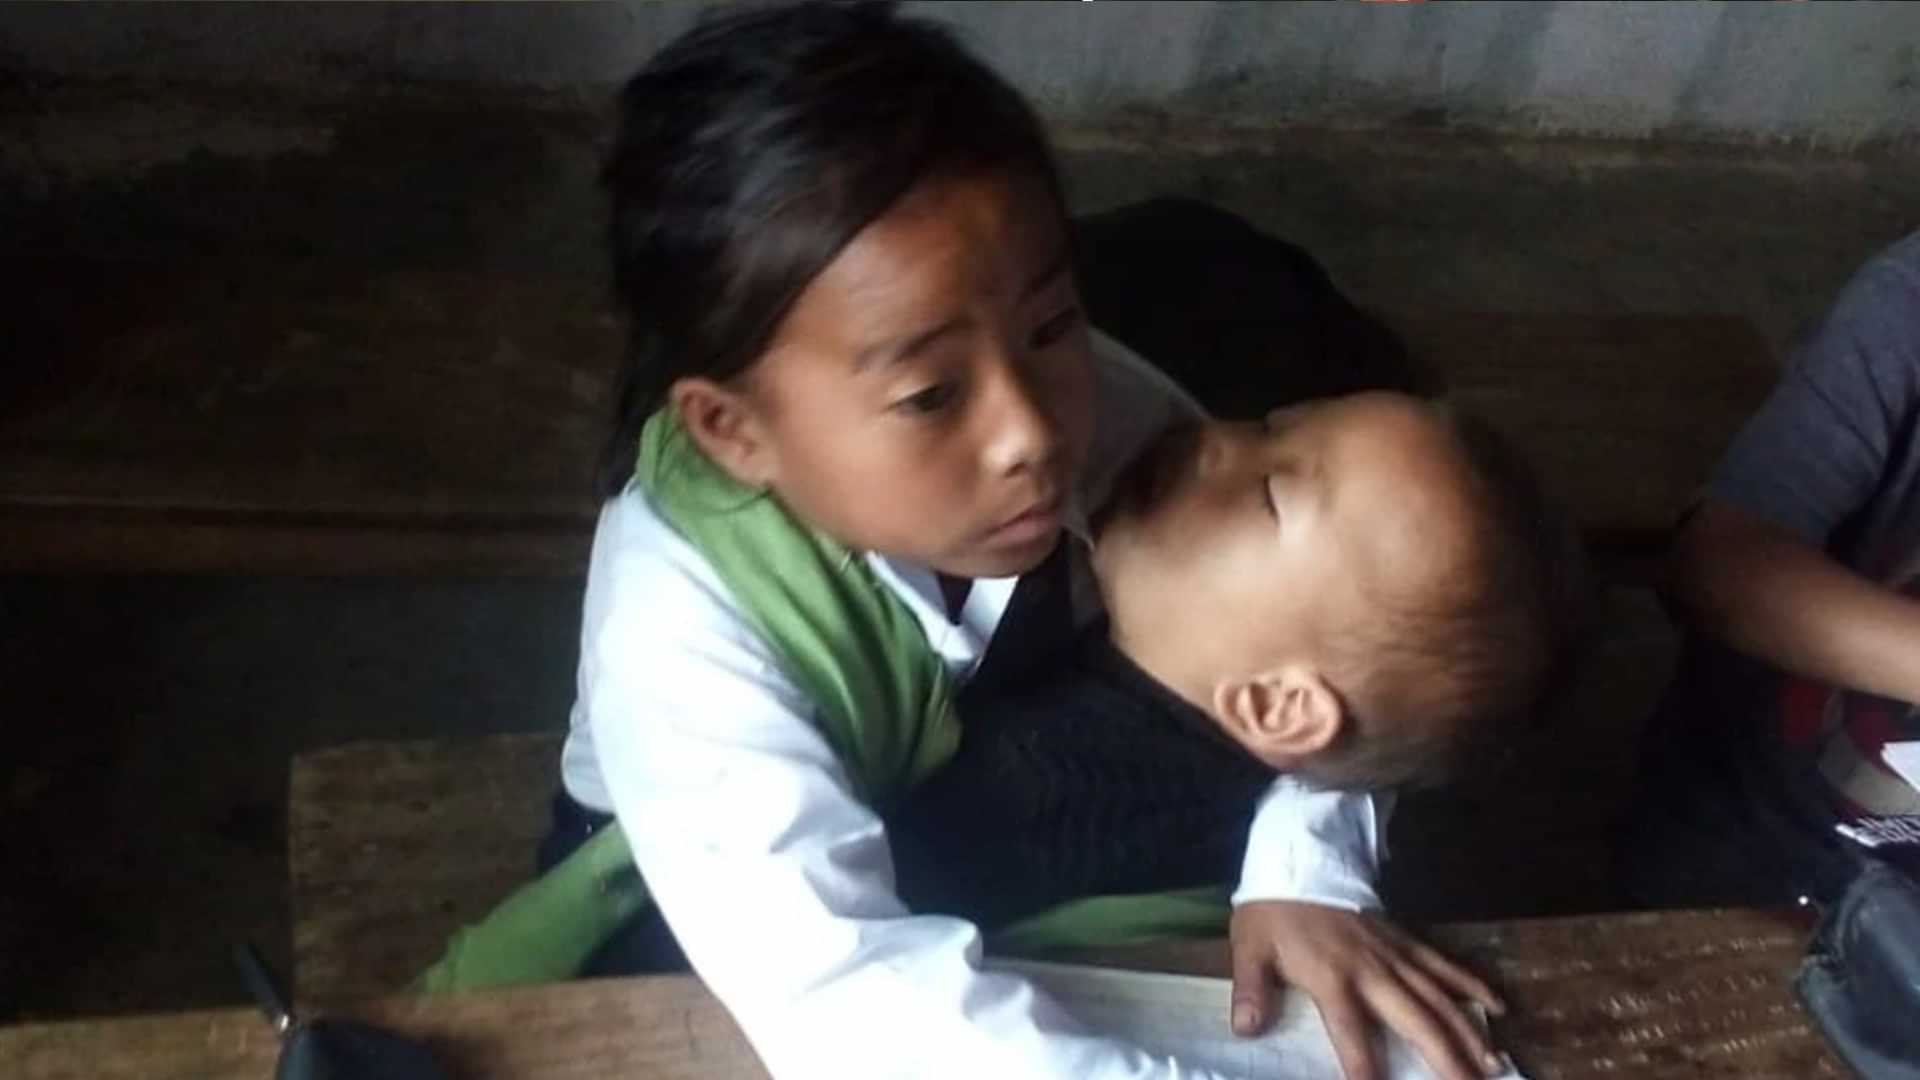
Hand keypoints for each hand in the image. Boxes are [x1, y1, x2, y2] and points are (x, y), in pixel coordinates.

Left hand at [1229, 901, 1506, 1079]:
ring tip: (1494, 1064)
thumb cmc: (1272, 911)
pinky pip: (1444, 964)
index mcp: (1332, 977)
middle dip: (1444, 1056)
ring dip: (1468, 1031)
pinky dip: (1472, 984)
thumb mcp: (1249, 948)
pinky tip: (1499, 1006)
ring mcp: (1395, 955)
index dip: (1364, 1065)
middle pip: (1415, 1019)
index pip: (1351, 1031)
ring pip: (1439, 997)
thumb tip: (1246, 1029)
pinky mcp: (1405, 941)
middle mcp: (1372, 971)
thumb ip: (1251, 990)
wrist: (1298, 859)